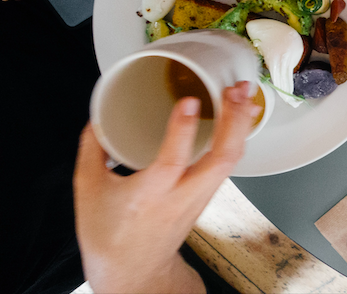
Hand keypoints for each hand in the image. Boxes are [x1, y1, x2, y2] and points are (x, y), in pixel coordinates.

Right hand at [74, 83, 258, 293]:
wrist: (133, 270)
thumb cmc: (110, 234)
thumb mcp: (88, 191)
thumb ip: (92, 150)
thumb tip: (98, 117)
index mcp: (149, 196)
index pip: (172, 162)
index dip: (181, 130)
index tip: (189, 101)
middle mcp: (182, 196)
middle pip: (221, 159)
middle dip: (234, 122)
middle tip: (236, 91)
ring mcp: (200, 196)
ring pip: (231, 160)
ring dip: (241, 125)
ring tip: (244, 93)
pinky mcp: (208, 194)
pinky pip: (229, 163)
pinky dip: (238, 136)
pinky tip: (241, 115)